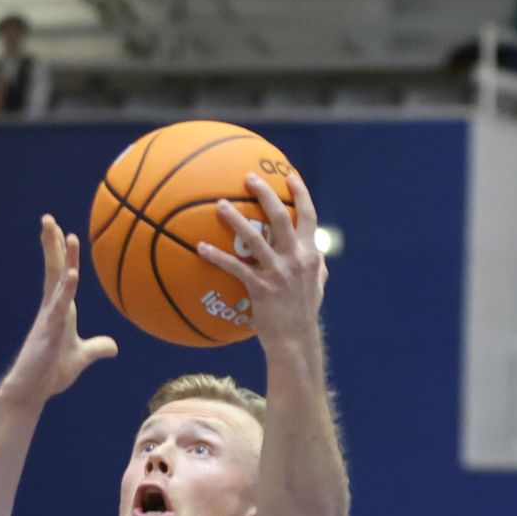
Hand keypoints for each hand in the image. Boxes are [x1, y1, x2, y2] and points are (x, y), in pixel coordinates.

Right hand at [0, 216, 117, 408]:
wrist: (31, 392)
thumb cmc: (50, 372)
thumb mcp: (81, 357)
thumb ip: (96, 348)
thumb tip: (113, 346)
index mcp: (59, 310)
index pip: (60, 275)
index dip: (61, 253)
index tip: (62, 231)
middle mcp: (52, 309)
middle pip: (54, 269)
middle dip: (51, 244)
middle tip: (48, 219)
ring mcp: (49, 318)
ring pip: (57, 281)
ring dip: (61, 257)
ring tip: (64, 234)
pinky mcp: (48, 332)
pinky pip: (59, 306)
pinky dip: (67, 289)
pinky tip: (73, 273)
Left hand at [197, 170, 325, 351]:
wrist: (296, 339)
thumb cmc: (303, 312)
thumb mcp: (317, 285)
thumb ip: (315, 266)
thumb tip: (316, 254)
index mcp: (310, 254)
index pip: (309, 216)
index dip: (300, 194)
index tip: (290, 176)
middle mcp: (297, 258)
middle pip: (282, 217)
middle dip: (265, 194)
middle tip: (248, 178)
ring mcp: (279, 272)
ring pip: (255, 238)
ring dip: (235, 219)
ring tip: (219, 204)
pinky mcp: (261, 287)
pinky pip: (235, 267)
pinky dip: (216, 256)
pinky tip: (200, 248)